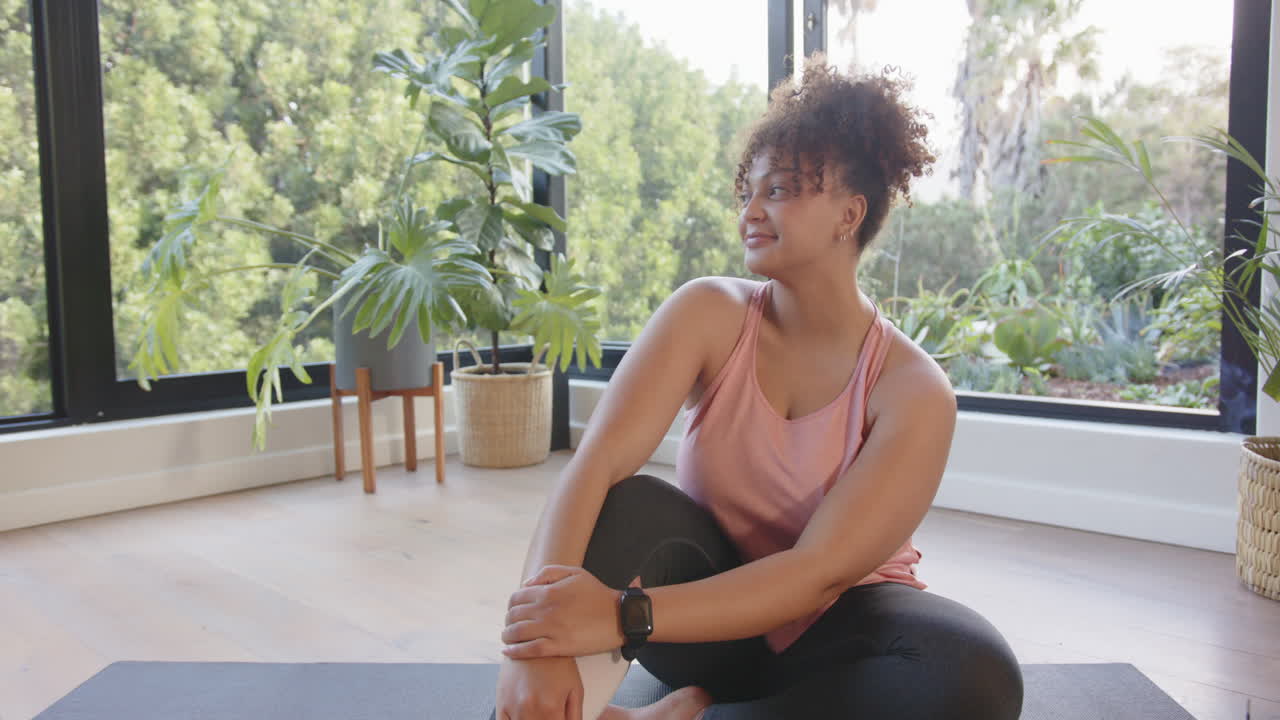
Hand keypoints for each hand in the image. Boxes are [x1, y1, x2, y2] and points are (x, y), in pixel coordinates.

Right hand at [495, 656, 582, 719]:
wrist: (533, 639)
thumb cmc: (557, 663)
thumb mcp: (575, 689)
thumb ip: (575, 717)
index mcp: (550, 708)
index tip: (559, 719)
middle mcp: (529, 709)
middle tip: (550, 715)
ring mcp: (512, 707)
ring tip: (539, 715)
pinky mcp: (501, 702)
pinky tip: (522, 718)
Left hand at [502, 565, 625, 659]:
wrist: (618, 616)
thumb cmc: (597, 594)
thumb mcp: (575, 573)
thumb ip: (548, 573)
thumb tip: (526, 584)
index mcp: (548, 591)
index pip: (516, 598)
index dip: (510, 605)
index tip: (512, 611)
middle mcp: (546, 610)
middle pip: (513, 616)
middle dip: (507, 621)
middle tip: (509, 625)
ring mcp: (551, 629)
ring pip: (517, 634)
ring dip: (507, 636)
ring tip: (507, 639)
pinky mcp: (559, 647)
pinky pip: (529, 650)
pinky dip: (515, 652)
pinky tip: (508, 652)